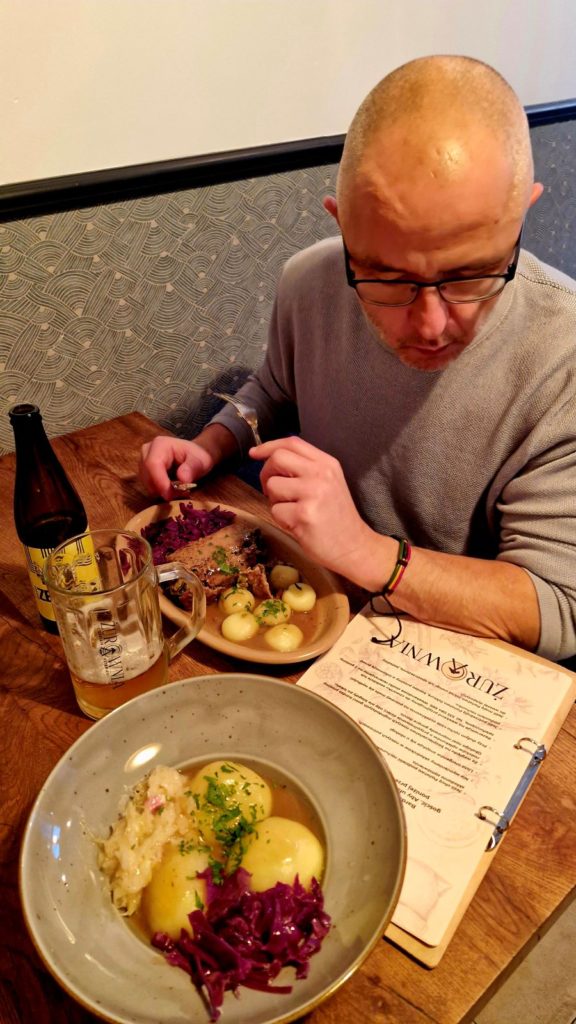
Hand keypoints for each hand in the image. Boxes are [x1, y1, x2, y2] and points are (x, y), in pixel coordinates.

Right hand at [139, 436, 213, 499]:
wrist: (193, 456)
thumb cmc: (197, 457)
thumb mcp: (200, 461)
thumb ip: (192, 468)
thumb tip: (183, 479)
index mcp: (159, 444)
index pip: (153, 464)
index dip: (159, 481)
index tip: (169, 495)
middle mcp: (147, 451)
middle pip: (147, 475)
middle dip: (161, 488)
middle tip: (178, 494)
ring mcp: (143, 461)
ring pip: (146, 482)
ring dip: (160, 491)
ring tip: (177, 491)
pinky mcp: (144, 471)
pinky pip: (148, 485)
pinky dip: (159, 491)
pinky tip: (171, 489)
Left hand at [250, 436, 378, 578]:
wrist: (354, 546)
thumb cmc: (336, 517)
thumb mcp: (328, 483)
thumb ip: (305, 468)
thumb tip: (269, 459)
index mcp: (327, 463)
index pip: (292, 443)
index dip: (269, 446)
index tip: (255, 453)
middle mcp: (321, 474)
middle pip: (277, 458)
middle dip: (266, 474)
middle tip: (272, 491)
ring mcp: (313, 493)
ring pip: (273, 486)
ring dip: (275, 501)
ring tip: (293, 511)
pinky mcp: (303, 514)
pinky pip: (275, 511)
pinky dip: (281, 520)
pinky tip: (298, 525)